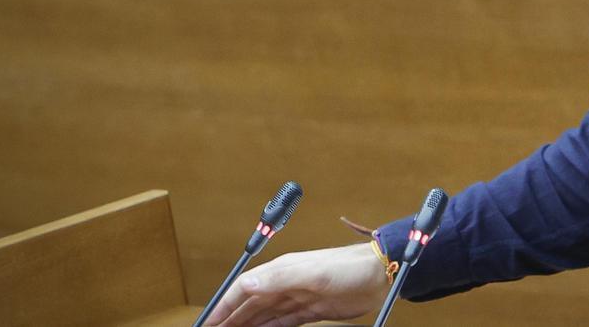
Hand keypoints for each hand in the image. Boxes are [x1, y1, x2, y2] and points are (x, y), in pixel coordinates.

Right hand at [203, 244, 389, 326]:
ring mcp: (297, 297)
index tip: (209, 321)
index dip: (224, 305)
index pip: (244, 287)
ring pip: (263, 314)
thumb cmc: (348, 267)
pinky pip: (281, 322)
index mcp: (281, 271)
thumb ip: (280, 277)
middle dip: (230, 318)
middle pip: (250, 304)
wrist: (379, 274)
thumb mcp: (314, 271)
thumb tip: (248, 282)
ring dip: (246, 325)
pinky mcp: (310, 310)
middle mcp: (285, 283)